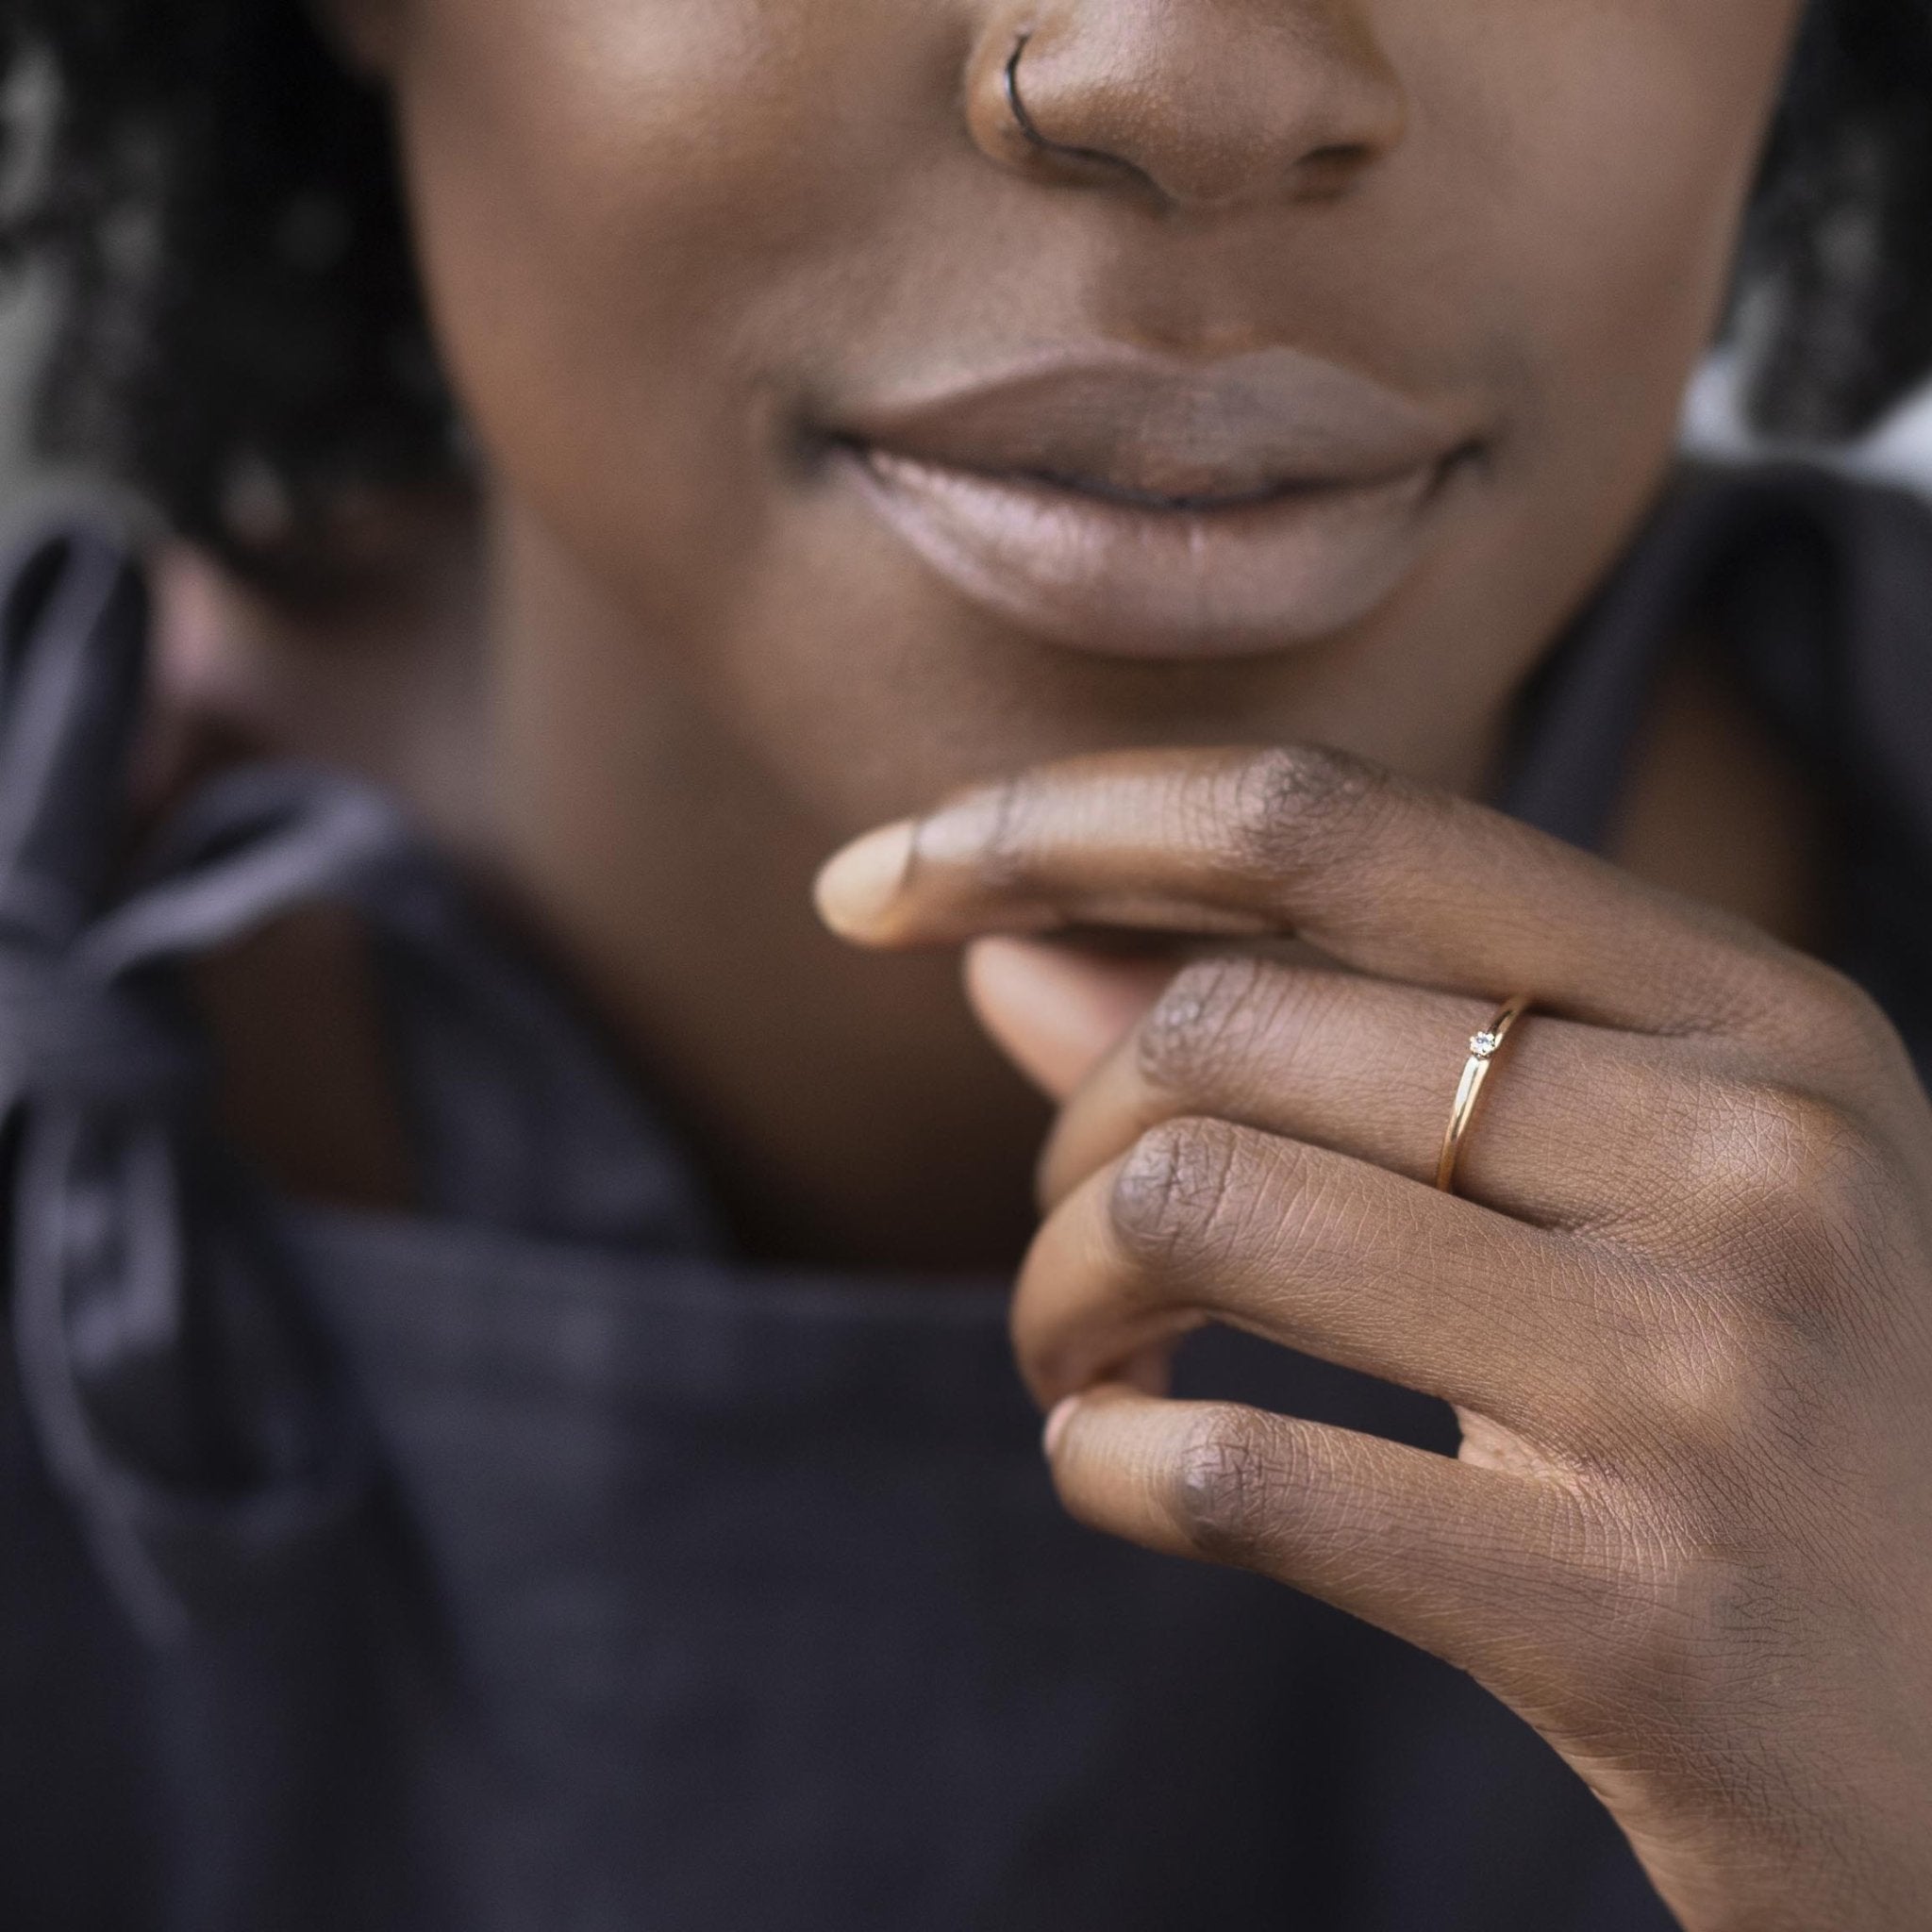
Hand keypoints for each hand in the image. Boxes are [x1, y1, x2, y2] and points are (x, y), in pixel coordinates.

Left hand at [816, 745, 1931, 1931]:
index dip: (1062, 822)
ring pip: (1192, 1207)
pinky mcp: (1637, 1610)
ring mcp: (1706, 1379)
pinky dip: (1105, 1459)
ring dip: (1059, 1294)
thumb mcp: (1596, 1190)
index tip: (877, 874)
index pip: (1327, 823)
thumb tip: (1004, 945)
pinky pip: (1232, 1468)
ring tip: (1085, 1360)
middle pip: (1225, 1027)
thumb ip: (1299, 1046)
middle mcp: (1754, 1152)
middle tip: (1069, 1253)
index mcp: (1753, 1012)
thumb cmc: (1763, 1422)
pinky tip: (1121, 1465)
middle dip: (1066, 1143)